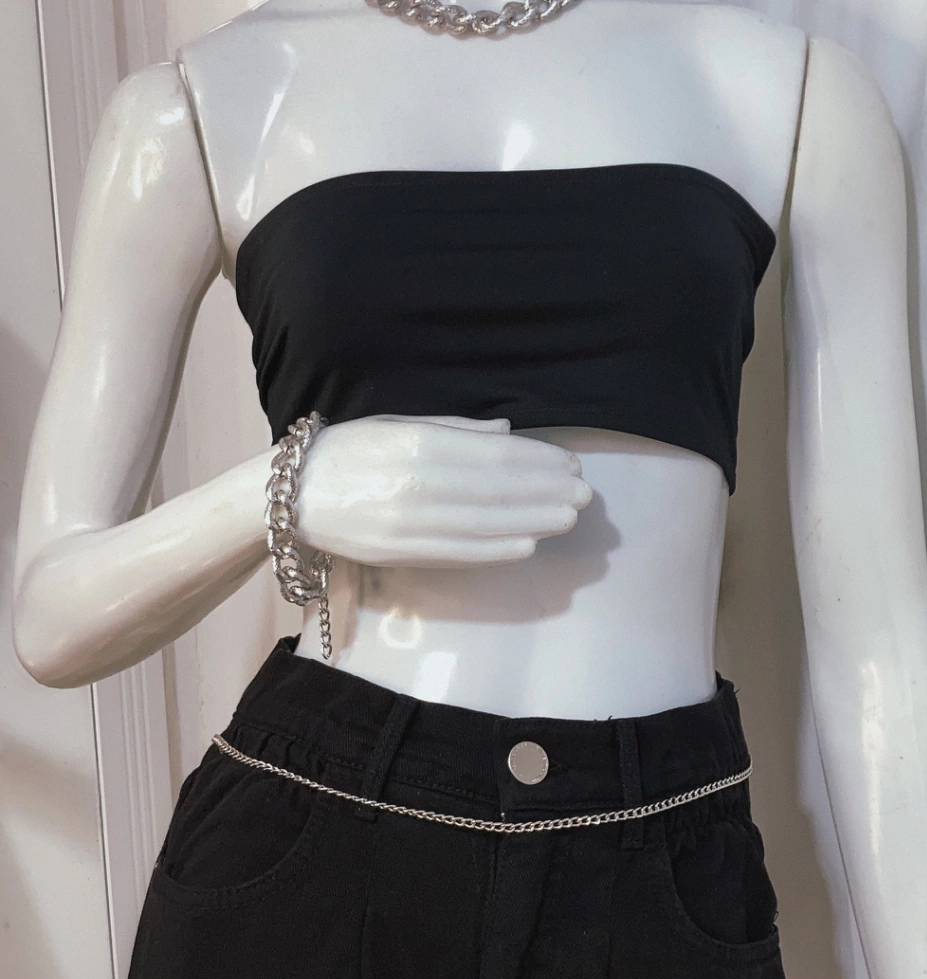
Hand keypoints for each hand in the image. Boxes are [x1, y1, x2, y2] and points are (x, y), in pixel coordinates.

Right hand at [296, 414, 592, 567]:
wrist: (291, 496)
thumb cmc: (348, 451)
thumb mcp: (396, 425)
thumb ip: (453, 429)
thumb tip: (506, 433)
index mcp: (416, 445)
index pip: (491, 455)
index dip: (536, 460)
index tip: (569, 463)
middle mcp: (415, 484)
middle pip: (495, 490)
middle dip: (544, 491)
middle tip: (585, 494)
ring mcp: (407, 523)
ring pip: (482, 524)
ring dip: (531, 521)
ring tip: (567, 518)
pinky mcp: (399, 553)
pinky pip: (457, 553)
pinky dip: (495, 549)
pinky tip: (527, 544)